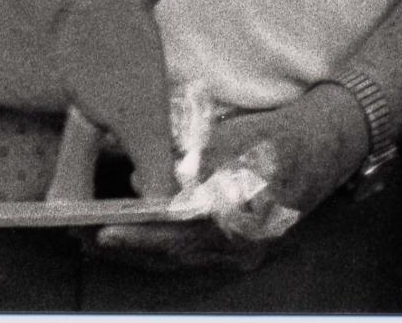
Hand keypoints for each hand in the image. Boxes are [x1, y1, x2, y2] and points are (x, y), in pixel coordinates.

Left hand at [88, 84, 370, 273]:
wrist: (318, 152)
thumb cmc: (269, 140)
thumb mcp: (223, 141)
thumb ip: (180, 164)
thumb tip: (134, 182)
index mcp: (236, 215)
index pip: (177, 232)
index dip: (137, 235)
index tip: (102, 231)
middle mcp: (237, 244)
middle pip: (170, 254)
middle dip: (125, 247)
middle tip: (83, 237)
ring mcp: (239, 254)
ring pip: (177, 260)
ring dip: (137, 251)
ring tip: (96, 239)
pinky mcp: (238, 253)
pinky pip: (191, 258)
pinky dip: (160, 250)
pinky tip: (134, 240)